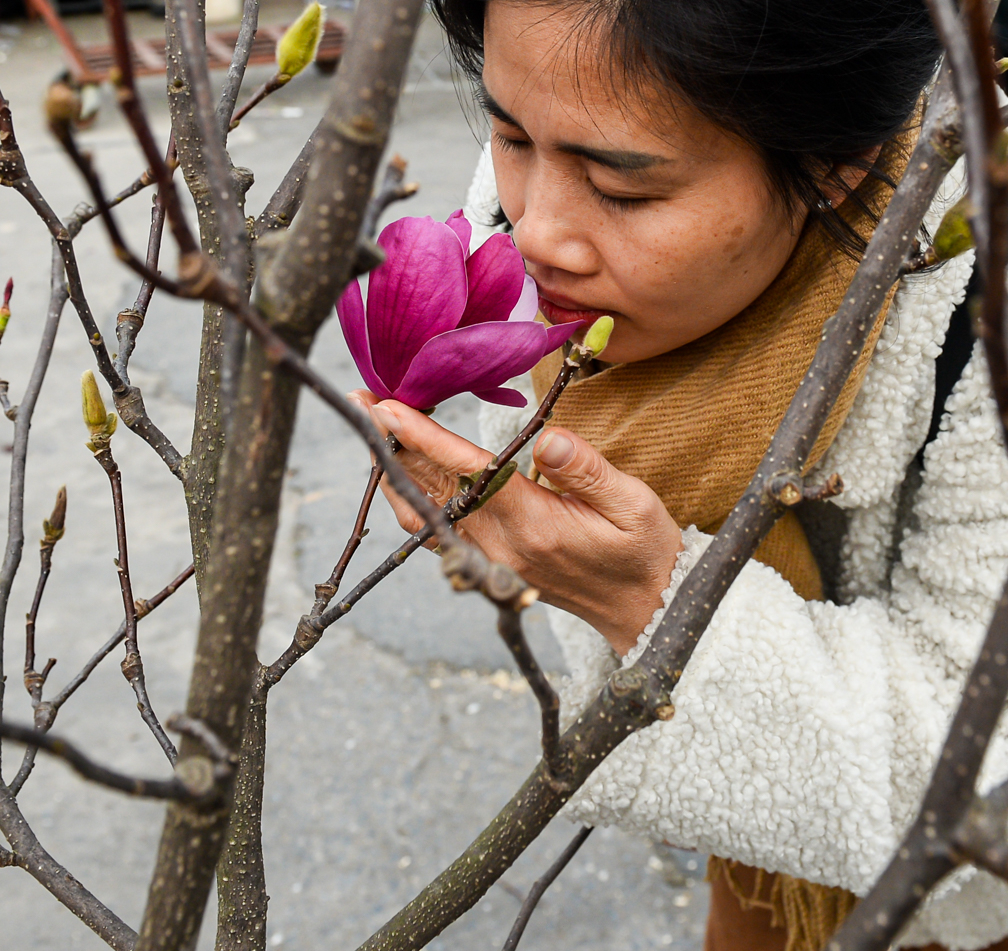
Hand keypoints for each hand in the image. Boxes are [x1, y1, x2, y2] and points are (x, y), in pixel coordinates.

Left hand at [351, 392, 682, 653]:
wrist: (644, 608)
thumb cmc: (643, 551)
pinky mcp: (488, 563)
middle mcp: (500, 544)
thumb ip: (588, 471)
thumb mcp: (634, 505)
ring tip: (376, 426)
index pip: (468, 473)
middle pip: (430, 489)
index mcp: (534, 525)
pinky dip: (413, 495)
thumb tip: (547, 438)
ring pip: (424, 512)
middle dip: (393, 444)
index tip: (388, 408)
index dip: (424, 438)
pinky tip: (405, 468)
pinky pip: (436, 529)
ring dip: (396, 468)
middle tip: (363, 399)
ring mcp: (489, 558)